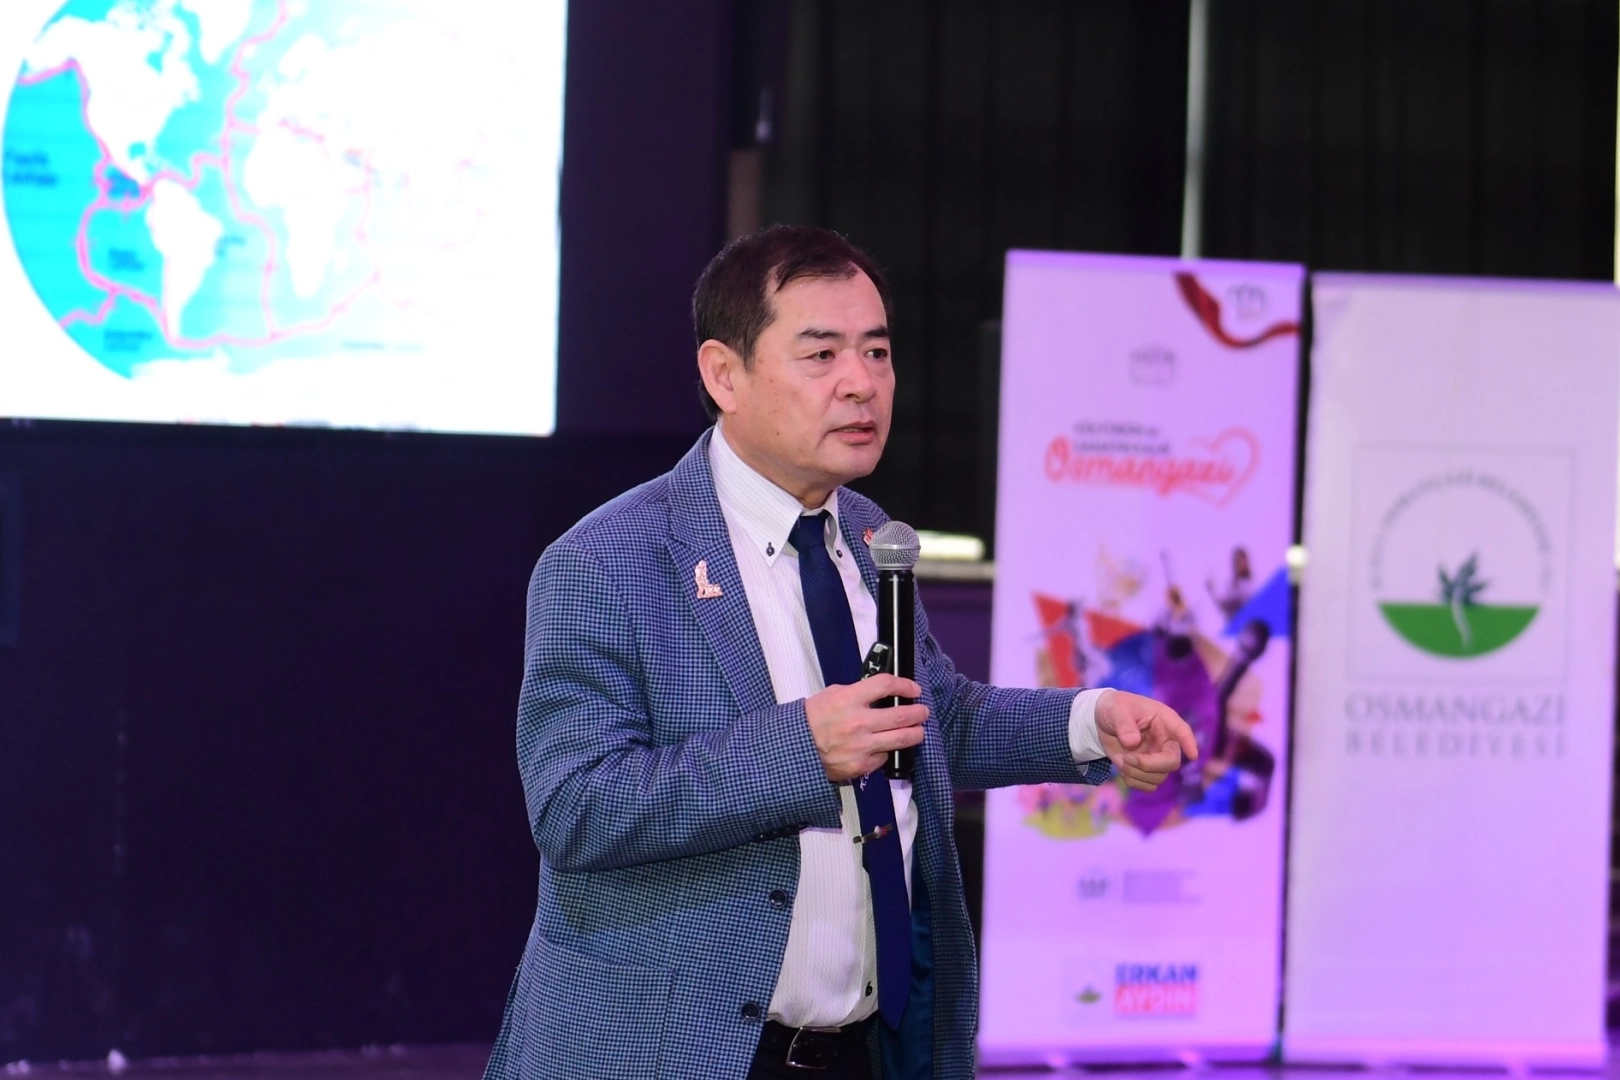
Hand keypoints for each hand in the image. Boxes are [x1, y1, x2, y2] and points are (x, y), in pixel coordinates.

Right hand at [806, 675, 927, 782]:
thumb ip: (857, 693)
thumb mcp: (832, 695)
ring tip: (918, 731)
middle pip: (902, 715)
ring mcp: (862, 746)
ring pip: (901, 739)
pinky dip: (887, 751)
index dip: (905, 685)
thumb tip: (880, 694)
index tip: (914, 689)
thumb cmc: (812, 719)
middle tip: (922, 712)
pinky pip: (883, 757)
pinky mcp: (861, 765)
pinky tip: (886, 747)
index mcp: (849, 699)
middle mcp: (859, 722)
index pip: (886, 686)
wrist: (796, 748)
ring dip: (915, 734)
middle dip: (918, 713)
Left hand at [1095, 689, 1198, 791]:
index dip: (1189, 743)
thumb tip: (1132, 742)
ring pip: (1159, 778)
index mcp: (1164, 721)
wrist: (1103, 721)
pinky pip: (1147, 786)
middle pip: (1171, 763)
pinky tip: (1123, 767)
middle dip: (1150, 765)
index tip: (1193, 755)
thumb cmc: (1116, 708)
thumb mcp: (1116, 709)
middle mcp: (1165, 742)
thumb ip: (1124, 724)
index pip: (1182, 731)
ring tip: (1122, 759)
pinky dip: (1133, 781)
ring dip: (1138, 774)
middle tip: (1128, 758)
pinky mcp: (1146, 771)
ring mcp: (1157, 758)